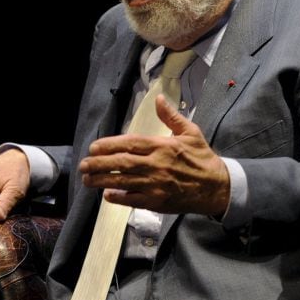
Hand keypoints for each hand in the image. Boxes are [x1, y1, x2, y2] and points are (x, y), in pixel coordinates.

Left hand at [79, 95, 230, 214]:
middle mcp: (156, 164)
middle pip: (121, 163)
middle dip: (98, 164)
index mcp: (162, 146)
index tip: (93, 147)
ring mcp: (156, 185)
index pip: (130, 143)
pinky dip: (118, 197)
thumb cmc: (202, 158)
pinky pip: (133, 199)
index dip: (109, 145)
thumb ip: (171, 116)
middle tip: (83, 165)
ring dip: (102, 180)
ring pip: (123, 181)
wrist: (217, 187)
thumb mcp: (190, 132)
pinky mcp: (158, 202)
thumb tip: (159, 98)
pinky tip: (107, 195)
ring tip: (87, 179)